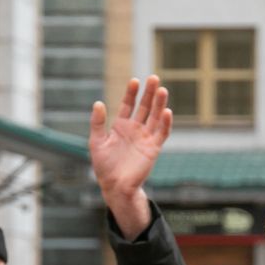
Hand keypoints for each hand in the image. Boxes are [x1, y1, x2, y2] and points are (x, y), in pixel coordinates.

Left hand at [89, 76, 172, 239]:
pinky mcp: (153, 148)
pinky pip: (162, 133)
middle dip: (149, 93)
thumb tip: (98, 103)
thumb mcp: (96, 142)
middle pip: (144, 107)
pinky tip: (167, 111)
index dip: (131, 93)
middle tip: (154, 78)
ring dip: (159, 104)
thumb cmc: (104, 166)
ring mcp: (145, 138)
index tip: (135, 81)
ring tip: (163, 90)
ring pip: (155, 117)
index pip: (128, 104)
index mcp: (121, 126)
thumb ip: (97, 123)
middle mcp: (135, 129)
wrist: (114, 186)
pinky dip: (165, 123)